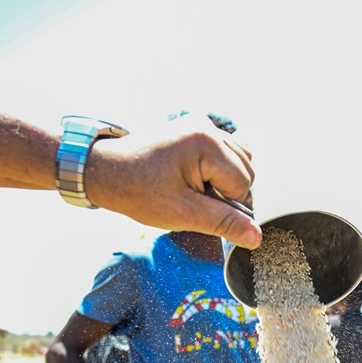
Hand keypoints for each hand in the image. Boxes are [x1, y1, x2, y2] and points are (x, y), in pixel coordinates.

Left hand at [86, 114, 261, 247]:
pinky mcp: (195, 130)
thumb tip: (256, 237)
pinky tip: (194, 179)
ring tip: (191, 189)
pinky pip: (225, 153)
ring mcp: (201, 125)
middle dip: (225, 192)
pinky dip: (217, 170)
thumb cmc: (138, 191)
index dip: (225, 204)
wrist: (105, 172)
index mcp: (206, 143)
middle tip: (191, 199)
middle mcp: (207, 127)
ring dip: (223, 182)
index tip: (196, 206)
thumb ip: (224, 223)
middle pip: (246, 170)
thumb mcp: (183, 213)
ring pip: (240, 161)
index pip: (244, 184)